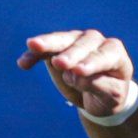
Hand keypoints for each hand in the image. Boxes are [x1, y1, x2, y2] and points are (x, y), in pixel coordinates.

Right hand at [19, 28, 137, 123]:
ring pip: (61, 40)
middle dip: (70, 54)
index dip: (91, 63)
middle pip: (82, 45)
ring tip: (33, 45)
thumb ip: (99, 85)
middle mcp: (96, 42)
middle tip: (60, 64)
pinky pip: (44, 49)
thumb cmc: (109, 95)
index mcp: (114, 53)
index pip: (104, 56)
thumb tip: (75, 75)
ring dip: (47, 44)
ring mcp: (76, 41)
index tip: (78, 71)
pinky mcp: (58, 47)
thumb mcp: (111, 96)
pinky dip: (33, 54)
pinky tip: (23, 63)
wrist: (99, 95)